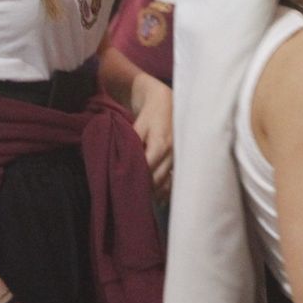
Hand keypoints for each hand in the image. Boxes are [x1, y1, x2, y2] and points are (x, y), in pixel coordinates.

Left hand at [129, 73, 173, 198]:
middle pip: (158, 178)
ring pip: (167, 180)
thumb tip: (122, 165)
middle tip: (130, 197)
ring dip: (155, 191)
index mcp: (160, 144)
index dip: (137, 178)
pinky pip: (174, 178)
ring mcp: (178, 156)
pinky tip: (157, 198)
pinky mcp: (180, 158)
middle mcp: (172, 152)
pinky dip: (166, 188)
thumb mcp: (138, 127)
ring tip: (142, 200)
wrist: (168, 102)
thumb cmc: (150, 114)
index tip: (124, 187)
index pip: (148, 168)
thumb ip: (132, 145)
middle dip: (145, 188)